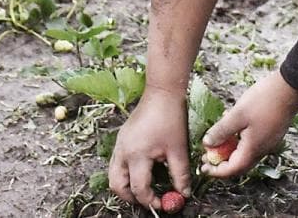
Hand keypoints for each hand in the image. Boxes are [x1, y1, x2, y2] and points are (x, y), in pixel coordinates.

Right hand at [109, 87, 191, 209]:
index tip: (163, 204)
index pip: (139, 188)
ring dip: (126, 185)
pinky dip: (126, 172)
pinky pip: (117, 162)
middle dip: (130, 197)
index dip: (151, 201)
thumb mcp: (178, 150)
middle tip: (148, 200)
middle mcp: (123, 151)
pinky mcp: (121, 139)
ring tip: (145, 188)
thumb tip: (183, 193)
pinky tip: (143, 170)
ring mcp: (120, 144)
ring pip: (114, 174)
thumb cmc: (170, 118)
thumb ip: (180, 175)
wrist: (161, 94)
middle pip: (116, 185)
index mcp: (136, 155)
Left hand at [200, 71, 297, 177]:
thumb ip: (221, 131)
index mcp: (254, 148)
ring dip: (229, 150)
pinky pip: (251, 143)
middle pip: (239, 164)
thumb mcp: (237, 115)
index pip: (233, 169)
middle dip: (221, 162)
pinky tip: (230, 127)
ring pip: (245, 153)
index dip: (217, 171)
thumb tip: (207, 143)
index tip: (204, 168)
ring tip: (215, 141)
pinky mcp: (270, 132)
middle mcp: (262, 149)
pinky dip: (238, 140)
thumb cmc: (264, 100)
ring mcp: (268, 141)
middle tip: (206, 156)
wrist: (290, 88)